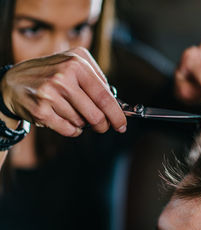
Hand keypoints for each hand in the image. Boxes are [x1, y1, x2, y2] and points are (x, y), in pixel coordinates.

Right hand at [0, 47, 126, 136]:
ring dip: (82, 123)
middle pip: (96, 114)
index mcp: (77, 63)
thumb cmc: (51, 74)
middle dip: (103, 124)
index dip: (117, 114)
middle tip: (102, 126)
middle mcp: (63, 76)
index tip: (122, 125)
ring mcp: (50, 93)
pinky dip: (72, 129)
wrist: (13, 82)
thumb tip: (118, 103)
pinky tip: (66, 120)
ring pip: (81, 122)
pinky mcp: (40, 110)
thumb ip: (97, 80)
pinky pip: (68, 129)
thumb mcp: (74, 64)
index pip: (105, 96)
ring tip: (71, 112)